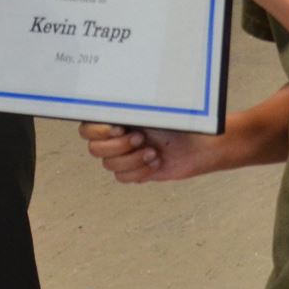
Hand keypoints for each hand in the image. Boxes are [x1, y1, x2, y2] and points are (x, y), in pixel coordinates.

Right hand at [79, 121, 231, 183]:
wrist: (202, 145)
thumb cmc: (180, 123)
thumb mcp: (154, 112)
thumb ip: (129, 111)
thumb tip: (111, 111)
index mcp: (118, 117)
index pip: (87, 127)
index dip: (99, 131)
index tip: (120, 127)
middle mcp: (117, 136)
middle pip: (94, 149)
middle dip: (119, 146)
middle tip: (141, 138)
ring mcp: (125, 154)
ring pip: (109, 165)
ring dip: (133, 159)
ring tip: (153, 152)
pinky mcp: (135, 171)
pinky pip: (122, 178)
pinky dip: (139, 171)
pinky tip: (156, 162)